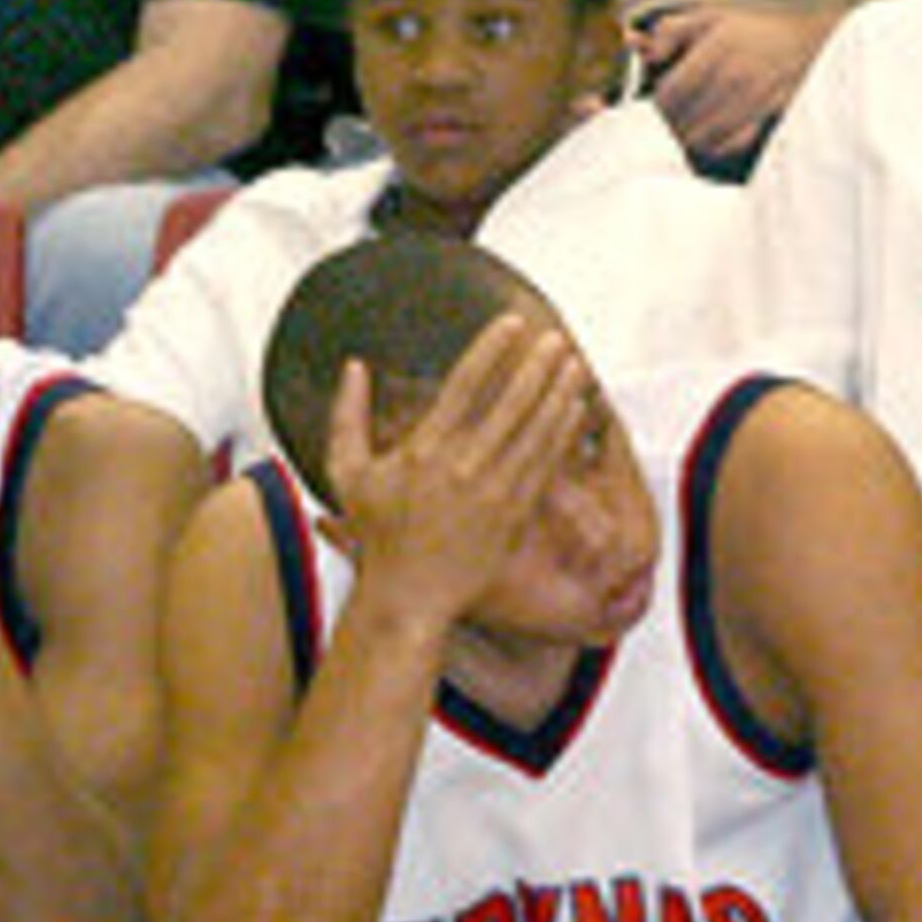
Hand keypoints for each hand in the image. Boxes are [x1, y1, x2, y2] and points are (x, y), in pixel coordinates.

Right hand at [322, 316, 583, 637]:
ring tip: (575, 365)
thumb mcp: (346, 473)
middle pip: (511, 403)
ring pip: (535, 432)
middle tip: (556, 339)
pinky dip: (561, 435)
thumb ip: (346, 416)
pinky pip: (544, 466)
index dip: (493, 349)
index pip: (466, 384)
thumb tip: (352, 368)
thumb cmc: (379, 535)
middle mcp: (462, 466)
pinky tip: (573, 411)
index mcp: (424, 449)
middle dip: (537, 366)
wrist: (408, 597)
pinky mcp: (513, 516)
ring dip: (557, 394)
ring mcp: (493, 492)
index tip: (513, 324)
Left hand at [630, 0, 838, 164]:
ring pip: (700, 140)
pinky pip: (727, 147)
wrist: (809, 44)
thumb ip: (669, 32)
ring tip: (686, 131)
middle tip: (666, 123)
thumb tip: (642, 53)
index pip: (669, 96)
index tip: (657, 105)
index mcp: (715, 52)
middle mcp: (733, 79)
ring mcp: (751, 103)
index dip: (656, 107)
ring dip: (687, 139)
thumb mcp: (708, 17)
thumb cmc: (752, 30)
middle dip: (667, 125)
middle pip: (680, 122)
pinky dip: (712, 148)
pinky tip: (710, 138)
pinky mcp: (766, 121)